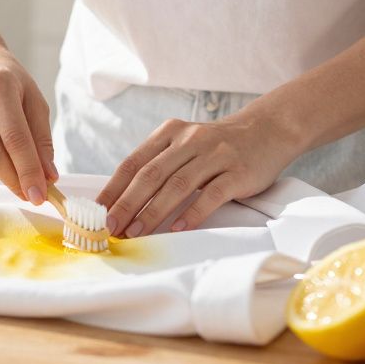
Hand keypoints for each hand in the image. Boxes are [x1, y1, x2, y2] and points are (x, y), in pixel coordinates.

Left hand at [97, 113, 302, 237]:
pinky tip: (177, 229)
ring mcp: (215, 155)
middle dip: (127, 203)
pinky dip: (192, 213)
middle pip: (151, 174)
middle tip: (111, 226)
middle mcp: (190, 140)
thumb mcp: (184, 144)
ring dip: (153, 212)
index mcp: (170, 133)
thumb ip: (158, 164)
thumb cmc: (217, 145)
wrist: (267, 131)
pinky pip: (211, 195)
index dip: (114, 188)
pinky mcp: (237, 172)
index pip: (134, 162)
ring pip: (177, 185)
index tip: (98, 211)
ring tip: (136, 232)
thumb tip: (123, 200)